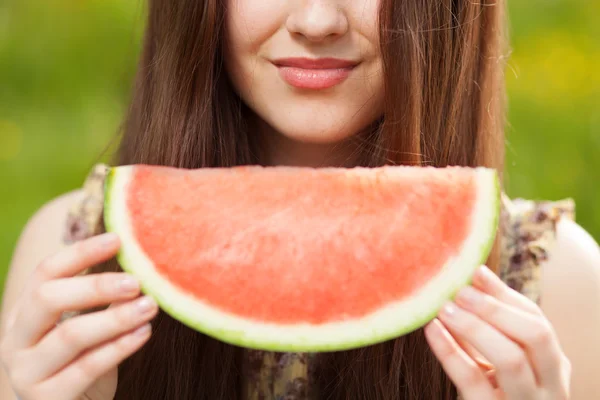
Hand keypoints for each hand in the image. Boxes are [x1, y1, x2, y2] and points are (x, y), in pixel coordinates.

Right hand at [0, 233, 157, 399]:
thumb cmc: (82, 364)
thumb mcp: (88, 329)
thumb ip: (105, 300)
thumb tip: (141, 264)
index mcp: (24, 314)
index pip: (46, 272)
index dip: (81, 252)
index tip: (118, 239)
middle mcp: (17, 340)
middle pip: (47, 298)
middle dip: (95, 286)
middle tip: (137, 282)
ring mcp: (26, 372)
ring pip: (70, 335)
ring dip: (116, 318)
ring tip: (151, 306)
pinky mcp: (47, 399)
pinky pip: (86, 368)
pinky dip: (119, 348)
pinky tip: (145, 333)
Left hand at [424, 266, 570, 399]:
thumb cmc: (494, 395)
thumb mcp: (500, 361)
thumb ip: (493, 324)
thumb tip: (475, 273)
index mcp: (553, 369)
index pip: (537, 322)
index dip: (504, 295)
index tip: (473, 272)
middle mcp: (549, 388)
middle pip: (536, 336)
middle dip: (495, 308)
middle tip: (459, 290)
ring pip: (511, 359)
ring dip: (475, 326)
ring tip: (443, 307)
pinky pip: (472, 380)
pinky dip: (450, 351)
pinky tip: (431, 330)